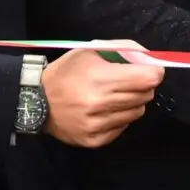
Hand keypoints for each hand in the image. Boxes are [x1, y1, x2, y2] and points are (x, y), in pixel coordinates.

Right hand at [43, 47, 162, 147]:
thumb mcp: (90, 51)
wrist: (35, 101)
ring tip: (113, 96)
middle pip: (146, 95)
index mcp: (101, 78)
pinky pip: (123, 128)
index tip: (148, 69)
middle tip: (126, 81)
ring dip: (131, 102)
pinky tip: (104, 111)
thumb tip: (150, 57)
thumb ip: (123, 49)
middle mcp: (101, 104)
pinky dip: (119, 118)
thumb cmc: (65, 72)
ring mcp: (98, 125)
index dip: (153, 71)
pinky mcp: (95, 140)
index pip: (149, 78)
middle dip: (142, 85)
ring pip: (137, 112)